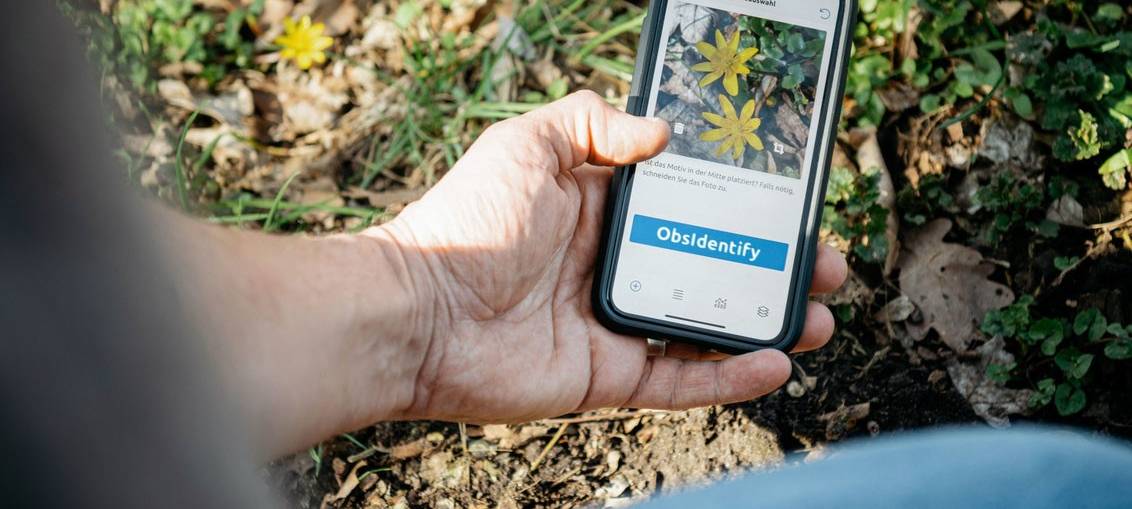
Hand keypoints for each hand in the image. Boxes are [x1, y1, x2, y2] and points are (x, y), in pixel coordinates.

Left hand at [376, 91, 848, 422]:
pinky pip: (680, 381)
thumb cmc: (466, 223)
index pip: (685, 208)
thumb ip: (592, 123)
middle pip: (709, 268)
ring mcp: (613, 326)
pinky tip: (774, 362)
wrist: (418, 313)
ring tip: (815, 316)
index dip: (737, 207)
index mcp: (599, 213)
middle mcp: (612, 268)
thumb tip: (663, 134)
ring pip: (705, 327)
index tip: (784, 203)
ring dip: (764, 323)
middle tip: (819, 264)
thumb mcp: (527, 145)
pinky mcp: (607, 377)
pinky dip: (729, 376)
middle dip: (768, 268)